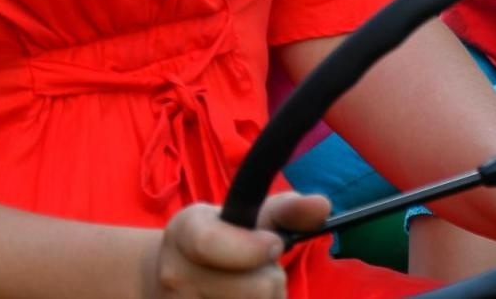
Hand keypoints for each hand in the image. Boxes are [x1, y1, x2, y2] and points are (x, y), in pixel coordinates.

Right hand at [145, 192, 327, 298]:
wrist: (177, 279)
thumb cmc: (224, 243)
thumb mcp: (247, 219)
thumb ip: (287, 210)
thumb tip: (321, 205)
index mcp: (184, 232)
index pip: (212, 244)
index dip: (253, 248)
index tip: (272, 244)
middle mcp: (174, 274)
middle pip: (255, 289)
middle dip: (271, 281)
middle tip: (257, 272)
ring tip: (249, 291)